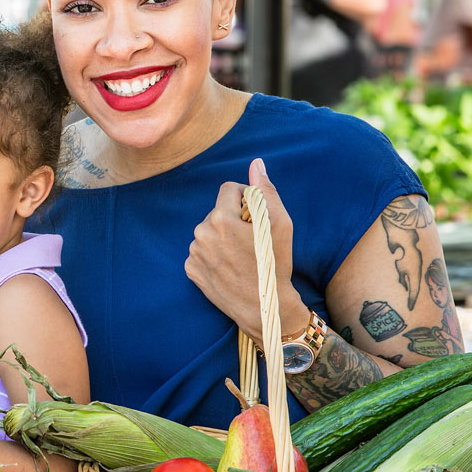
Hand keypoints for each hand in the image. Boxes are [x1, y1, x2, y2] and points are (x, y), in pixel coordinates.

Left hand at [185, 158, 307, 343]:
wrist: (263, 307)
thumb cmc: (275, 263)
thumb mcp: (280, 224)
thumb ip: (265, 190)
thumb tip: (256, 164)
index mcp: (221, 218)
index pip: (228, 189)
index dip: (244, 198)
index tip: (255, 215)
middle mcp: (202, 233)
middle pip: (218, 211)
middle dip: (233, 220)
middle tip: (251, 241)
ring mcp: (194, 252)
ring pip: (209, 231)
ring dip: (222, 237)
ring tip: (241, 256)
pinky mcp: (190, 269)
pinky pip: (201, 250)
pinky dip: (213, 255)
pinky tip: (229, 267)